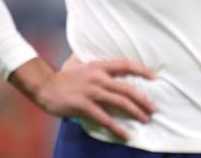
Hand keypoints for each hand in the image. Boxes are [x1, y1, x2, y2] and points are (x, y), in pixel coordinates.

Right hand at [35, 57, 156, 139]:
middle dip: (143, 99)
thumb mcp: (81, 65)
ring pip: (120, 102)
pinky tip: (126, 135)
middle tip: (154, 108)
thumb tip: (109, 65)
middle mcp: (97, 77)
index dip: (142, 70)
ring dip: (135, 112)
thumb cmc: (64, 78)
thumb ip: (95, 65)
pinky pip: (105, 119)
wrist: (45, 87)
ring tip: (145, 119)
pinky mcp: (84, 105)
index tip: (155, 77)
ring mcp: (91, 91)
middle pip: (127, 88)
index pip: (125, 65)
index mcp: (98, 66)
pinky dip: (118, 128)